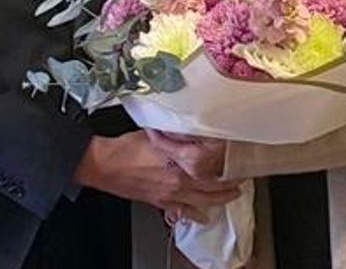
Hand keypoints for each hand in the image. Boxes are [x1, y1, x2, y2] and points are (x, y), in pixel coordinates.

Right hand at [73, 131, 240, 222]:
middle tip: (242, 179)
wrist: (104, 164)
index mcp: (178, 161)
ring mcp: (169, 194)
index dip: (226, 161)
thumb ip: (176, 133)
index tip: (236, 157)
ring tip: (232, 196)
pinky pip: (182, 211)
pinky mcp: (160, 201)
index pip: (210, 164)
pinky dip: (195, 214)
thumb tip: (190, 128)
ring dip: (219, 199)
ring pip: (202, 200)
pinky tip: (203, 217)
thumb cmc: (126, 148)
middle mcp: (178, 180)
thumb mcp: (156, 131)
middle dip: (229, 183)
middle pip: (212, 186)